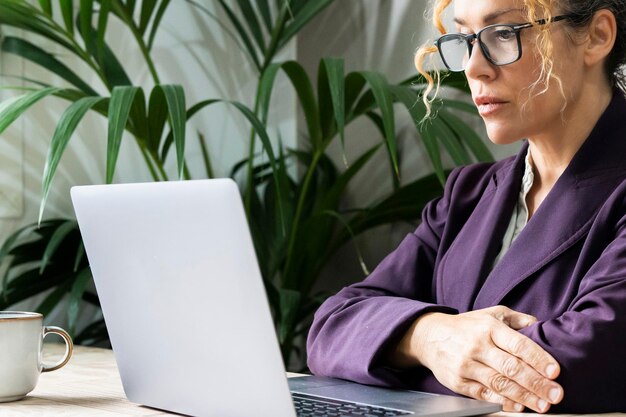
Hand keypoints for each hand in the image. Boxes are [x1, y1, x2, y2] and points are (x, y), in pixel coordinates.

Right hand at [388, 306, 562, 412]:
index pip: (518, 344)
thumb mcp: (490, 314)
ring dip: (524, 396)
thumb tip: (540, 325)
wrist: (429, 336)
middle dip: (536, 383)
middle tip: (556, 394)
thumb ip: (516, 319)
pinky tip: (517, 407)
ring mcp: (467, 365)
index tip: (555, 372)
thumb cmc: (466, 326)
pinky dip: (501, 402)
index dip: (538, 359)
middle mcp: (477, 345)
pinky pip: (483, 394)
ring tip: (543, 405)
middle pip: (512, 367)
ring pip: (499, 383)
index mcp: (489, 327)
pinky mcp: (458, 381)